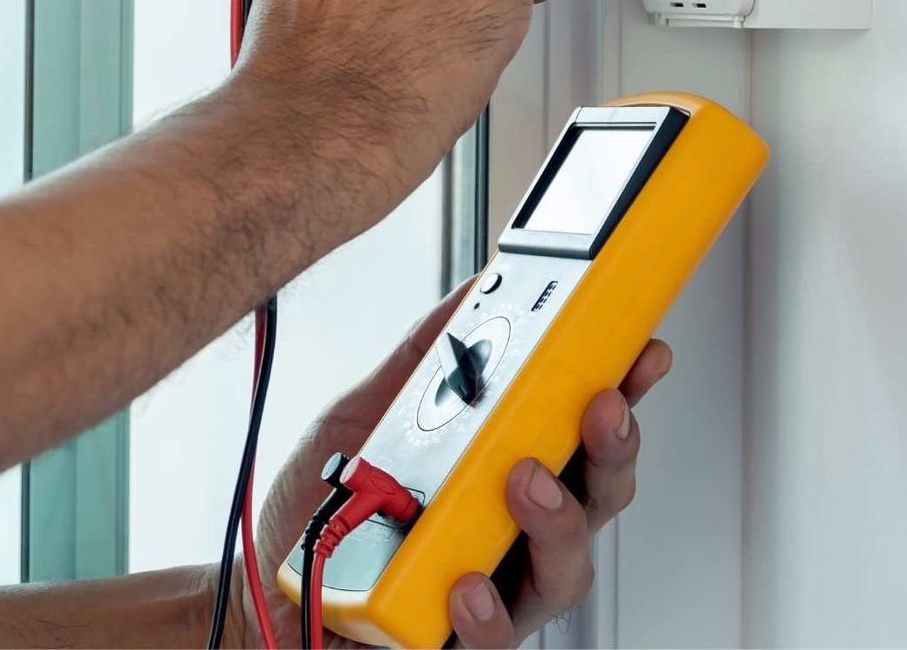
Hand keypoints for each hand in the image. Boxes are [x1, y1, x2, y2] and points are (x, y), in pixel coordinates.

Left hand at [238, 278, 671, 647]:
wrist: (264, 578)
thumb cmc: (326, 507)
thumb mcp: (366, 414)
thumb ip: (423, 361)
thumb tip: (471, 293)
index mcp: (507, 471)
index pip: (584, 432)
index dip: (624, 392)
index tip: (642, 352)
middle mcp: (516, 533)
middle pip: (599, 496)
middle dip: (612, 448)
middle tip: (597, 406)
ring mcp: (497, 591)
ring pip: (565, 569)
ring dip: (557, 520)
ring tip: (526, 480)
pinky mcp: (458, 642)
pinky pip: (492, 638)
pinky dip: (486, 612)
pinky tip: (468, 584)